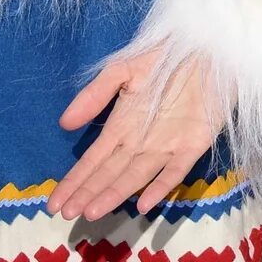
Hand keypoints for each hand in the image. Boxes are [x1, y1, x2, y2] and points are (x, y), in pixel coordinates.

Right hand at [51, 47, 225, 221]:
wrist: (208, 48)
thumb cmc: (165, 57)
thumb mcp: (123, 69)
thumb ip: (95, 94)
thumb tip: (64, 123)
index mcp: (122, 126)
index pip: (93, 160)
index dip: (75, 181)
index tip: (54, 202)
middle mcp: (141, 143)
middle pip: (109, 173)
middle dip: (87, 193)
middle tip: (66, 214)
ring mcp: (167, 147)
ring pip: (136, 176)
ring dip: (114, 194)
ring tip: (92, 212)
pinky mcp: (193, 146)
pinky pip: (175, 170)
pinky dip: (159, 187)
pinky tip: (143, 203)